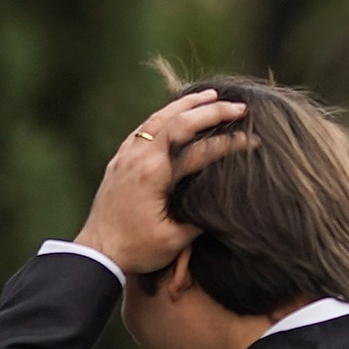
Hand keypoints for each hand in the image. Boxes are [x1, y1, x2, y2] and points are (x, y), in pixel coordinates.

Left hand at [73, 90, 251, 277]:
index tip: (252, 141)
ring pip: (159, 117)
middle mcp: (139, 157)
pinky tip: (175, 111)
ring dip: (187, 104)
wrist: (96, 252)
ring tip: (210, 96)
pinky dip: (164, 115)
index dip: (229, 143)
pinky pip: (144, 127)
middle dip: (212, 110)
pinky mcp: (119, 160)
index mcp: (155, 174)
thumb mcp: (174, 240)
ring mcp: (126, 155)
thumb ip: (200, 217)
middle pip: (179, 121)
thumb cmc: (136, 249)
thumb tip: (222, 202)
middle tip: (239, 107)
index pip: (200, 150)